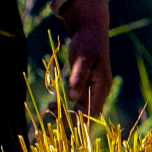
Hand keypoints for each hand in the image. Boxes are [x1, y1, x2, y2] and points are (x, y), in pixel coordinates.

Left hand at [60, 0, 111, 114]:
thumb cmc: (87, 43)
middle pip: (87, 113)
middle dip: (70, 119)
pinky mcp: (84, 86)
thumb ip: (78, 78)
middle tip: (51, 116)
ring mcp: (92, 89)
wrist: (89, 31)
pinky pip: (75, 102)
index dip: (79, 119)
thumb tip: (72, 98)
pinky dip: (65, 105)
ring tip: (49, 110)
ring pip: (80, 109)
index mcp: (102, 85)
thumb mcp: (82, 58)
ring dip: (66, 113)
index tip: (61, 120)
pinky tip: (52, 104)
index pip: (92, 111)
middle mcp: (99, 91)